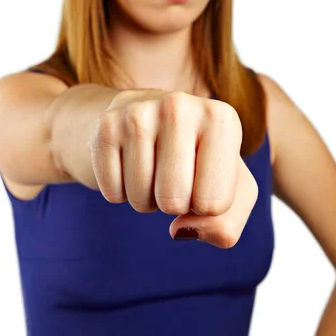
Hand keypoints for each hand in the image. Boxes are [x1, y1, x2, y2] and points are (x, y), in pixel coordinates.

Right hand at [89, 89, 257, 247]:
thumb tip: (180, 230)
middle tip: (174, 176)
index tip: (203, 179)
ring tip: (153, 168)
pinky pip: (112, 191)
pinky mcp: (105, 125)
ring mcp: (138, 112)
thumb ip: (225, 226)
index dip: (206, 206)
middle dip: (174, 204)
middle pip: (174, 201)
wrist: (147, 121)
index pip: (213, 203)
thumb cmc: (198, 161)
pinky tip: (128, 164)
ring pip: (140, 198)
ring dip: (146, 199)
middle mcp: (179, 106)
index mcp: (221, 119)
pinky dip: (120, 192)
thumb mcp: (230, 191)